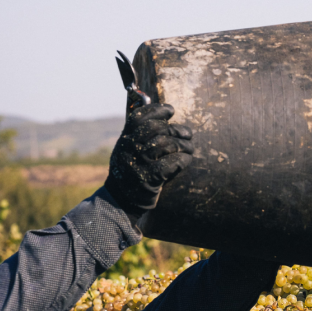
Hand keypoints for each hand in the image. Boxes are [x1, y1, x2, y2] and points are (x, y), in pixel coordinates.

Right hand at [105, 103, 193, 217]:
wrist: (122, 199)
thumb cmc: (133, 171)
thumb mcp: (130, 150)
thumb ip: (141, 135)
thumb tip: (163, 116)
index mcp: (125, 139)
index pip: (139, 117)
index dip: (157, 110)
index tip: (171, 110)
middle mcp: (129, 148)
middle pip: (156, 129)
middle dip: (176, 129)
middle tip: (187, 134)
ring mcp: (138, 163)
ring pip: (166, 144)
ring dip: (183, 145)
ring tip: (189, 148)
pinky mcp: (149, 178)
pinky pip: (172, 163)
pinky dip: (183, 159)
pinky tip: (185, 160)